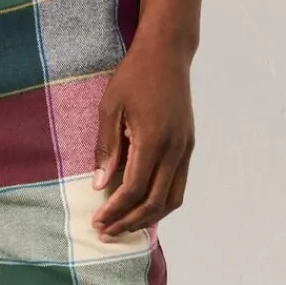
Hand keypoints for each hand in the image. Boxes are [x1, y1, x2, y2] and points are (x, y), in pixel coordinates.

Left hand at [91, 34, 195, 241]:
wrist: (168, 53)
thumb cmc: (134, 76)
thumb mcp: (110, 108)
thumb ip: (106, 148)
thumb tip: (100, 186)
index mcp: (153, 140)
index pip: (134, 189)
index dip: (114, 210)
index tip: (97, 220)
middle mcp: (175, 149)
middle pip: (154, 202)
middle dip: (128, 222)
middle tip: (105, 232)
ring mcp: (185, 149)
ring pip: (172, 200)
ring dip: (147, 218)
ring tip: (123, 226)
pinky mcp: (189, 147)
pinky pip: (178, 186)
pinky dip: (160, 203)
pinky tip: (141, 208)